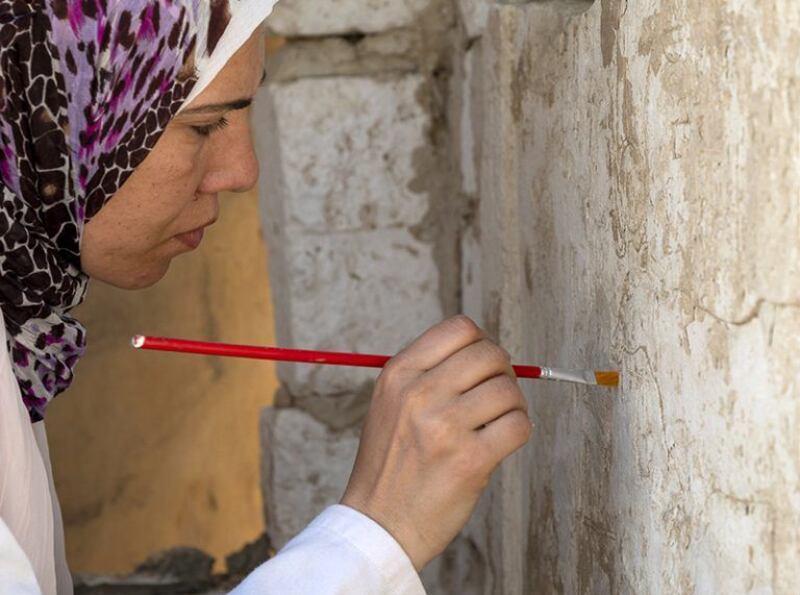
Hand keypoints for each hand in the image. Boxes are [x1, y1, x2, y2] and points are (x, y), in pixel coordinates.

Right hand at [341, 315, 531, 570]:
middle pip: (489, 354)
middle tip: (496, 396)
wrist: (379, 525)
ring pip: (508, 390)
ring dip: (512, 406)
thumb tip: (484, 351)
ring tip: (495, 424)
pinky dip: (518, 432)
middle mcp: (419, 393)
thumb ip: (427, 373)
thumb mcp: (390, 404)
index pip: (459, 328)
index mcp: (398, 374)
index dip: (481, 343)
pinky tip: (499, 443)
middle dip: (502, 372)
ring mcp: (444, 426)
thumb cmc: (389, 465)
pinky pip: (519, 426)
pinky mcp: (470, 460)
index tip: (481, 367)